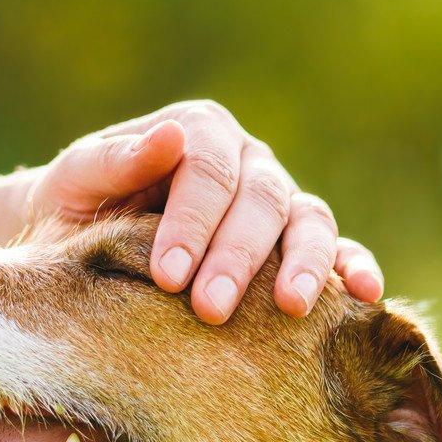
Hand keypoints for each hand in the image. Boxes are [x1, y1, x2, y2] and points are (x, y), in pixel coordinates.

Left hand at [25, 101, 383, 323]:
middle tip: (209, 309)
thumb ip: (113, 159)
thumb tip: (169, 137)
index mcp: (198, 131)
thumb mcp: (74, 182)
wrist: (80, 242)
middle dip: (237, 256)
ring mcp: (278, 202)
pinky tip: (367, 296)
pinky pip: (337, 251)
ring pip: (309, 220)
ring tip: (293, 308)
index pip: (209, 168)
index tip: (168, 275)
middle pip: (260, 199)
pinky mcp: (297, 246)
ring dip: (306, 264)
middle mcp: (247, 161)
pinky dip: (354, 268)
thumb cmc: (73, 211)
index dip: (193, 220)